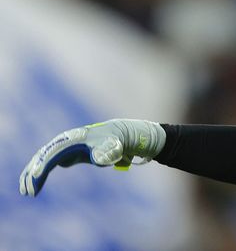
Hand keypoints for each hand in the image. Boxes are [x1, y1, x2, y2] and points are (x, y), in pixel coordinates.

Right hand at [19, 119, 165, 196]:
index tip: (35, 176)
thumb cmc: (114, 143)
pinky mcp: (64, 154)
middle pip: (43, 156)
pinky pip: (47, 164)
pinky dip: (39, 174)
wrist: (117, 137)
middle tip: (27, 191)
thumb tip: (97, 158)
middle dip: (33, 173)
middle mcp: (64, 141)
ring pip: (41, 160)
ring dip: (31, 175)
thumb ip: (105, 153)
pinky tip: (34, 186)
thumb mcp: (112, 148)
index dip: (43, 164)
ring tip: (25, 192)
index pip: (54, 152)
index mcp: (73, 139)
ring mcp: (62, 147)